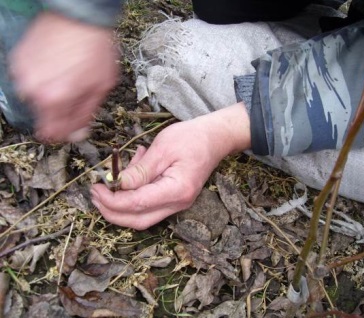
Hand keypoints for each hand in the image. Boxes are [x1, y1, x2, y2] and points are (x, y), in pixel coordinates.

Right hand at [9, 12, 118, 141]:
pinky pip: (30, 80)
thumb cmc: (95, 48)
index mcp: (54, 99)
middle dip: (61, 110)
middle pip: (44, 116)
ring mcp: (22, 73)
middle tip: (77, 93)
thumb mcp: (101, 87)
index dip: (65, 132)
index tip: (73, 127)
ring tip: (68, 76)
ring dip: (51, 94)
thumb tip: (78, 134)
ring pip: (37, 98)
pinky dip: (42, 78)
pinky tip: (57, 66)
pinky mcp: (18, 60)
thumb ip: (86, 114)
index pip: (52, 134)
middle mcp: (32, 89)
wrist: (79, 15)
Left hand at [90, 102, 250, 229]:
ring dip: (121, 204)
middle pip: (138, 220)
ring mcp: (177, 203)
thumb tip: (116, 185)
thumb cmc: (191, 138)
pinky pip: (148, 205)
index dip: (113, 200)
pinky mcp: (174, 198)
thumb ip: (140, 170)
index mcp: (177, 190)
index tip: (97, 187)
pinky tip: (133, 170)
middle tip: (96, 194)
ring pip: (142, 217)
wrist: (215, 138)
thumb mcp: (162, 148)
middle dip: (112, 211)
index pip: (137, 204)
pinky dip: (134, 194)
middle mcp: (178, 203)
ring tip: (115, 176)